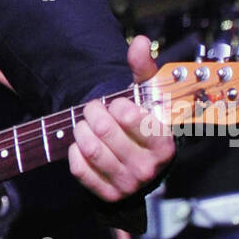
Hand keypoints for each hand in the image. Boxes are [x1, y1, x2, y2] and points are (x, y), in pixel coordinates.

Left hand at [68, 35, 174, 201]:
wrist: (132, 156)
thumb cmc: (138, 121)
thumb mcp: (145, 94)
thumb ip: (143, 68)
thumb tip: (139, 43)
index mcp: (164, 144)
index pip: (135, 120)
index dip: (119, 107)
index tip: (117, 104)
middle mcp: (149, 168)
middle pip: (106, 131)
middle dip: (93, 112)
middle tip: (93, 108)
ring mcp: (128, 184)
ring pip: (90, 149)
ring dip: (81, 130)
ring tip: (85, 124)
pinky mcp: (107, 195)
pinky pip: (80, 169)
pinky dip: (74, 152)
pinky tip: (81, 144)